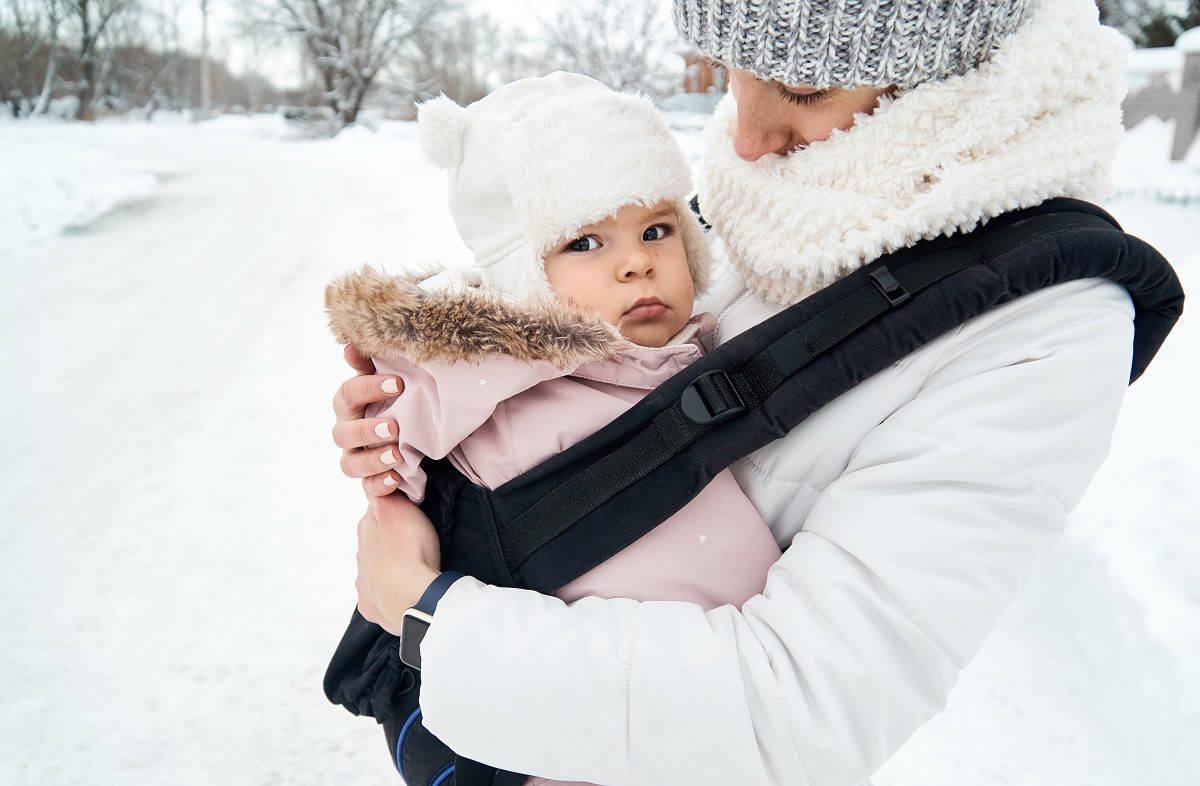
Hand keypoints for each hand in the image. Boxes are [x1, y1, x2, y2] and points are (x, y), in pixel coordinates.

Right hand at [332, 345, 404, 495]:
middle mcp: (347, 433)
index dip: (369, 388)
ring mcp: (356, 460)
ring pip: (350, 465)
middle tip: (394, 426)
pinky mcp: (371, 484)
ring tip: (397, 455)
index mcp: (349, 406)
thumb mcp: (389, 383)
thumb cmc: (395, 403)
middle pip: (343, 434)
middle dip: (367, 430)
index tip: (399, 383)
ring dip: (372, 460)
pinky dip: (381, 486)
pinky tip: (396, 480)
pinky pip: (369, 490)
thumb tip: (350, 344)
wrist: (410, 439)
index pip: (348, 395)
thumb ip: (371, 365)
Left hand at [355, 493, 442, 635]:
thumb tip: (375, 484)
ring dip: (389, 570)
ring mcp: (364, 585)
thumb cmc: (409, 549)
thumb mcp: (397, 507)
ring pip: (375, 572)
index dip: (393, 512)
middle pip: (374, 544)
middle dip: (390, 543)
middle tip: (415, 545)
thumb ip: (383, 493)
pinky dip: (388, 595)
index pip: (376, 513)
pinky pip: (379, 598)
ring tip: (411, 572)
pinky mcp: (372, 607)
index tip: (411, 515)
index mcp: (365, 530)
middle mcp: (360, 557)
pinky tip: (402, 594)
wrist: (412, 596)